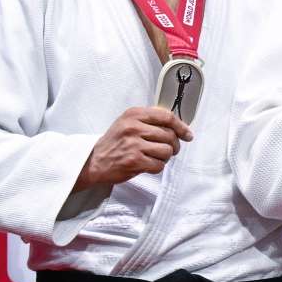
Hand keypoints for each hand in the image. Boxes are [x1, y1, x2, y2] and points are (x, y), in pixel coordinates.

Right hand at [75, 107, 192, 191]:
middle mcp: (134, 127)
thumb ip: (149, 120)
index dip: (181, 126)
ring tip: (155, 157)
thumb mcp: (127, 122)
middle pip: (170, 135)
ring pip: (167, 151)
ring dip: (165, 157)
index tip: (187, 134)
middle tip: (168, 150)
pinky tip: (147, 164)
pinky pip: (159, 165)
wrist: (94, 161)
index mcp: (134, 114)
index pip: (167, 116)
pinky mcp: (134, 161)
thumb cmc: (114, 142)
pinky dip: (157, 167)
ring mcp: (134, 144)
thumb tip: (177, 125)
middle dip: (173, 145)